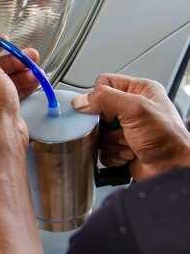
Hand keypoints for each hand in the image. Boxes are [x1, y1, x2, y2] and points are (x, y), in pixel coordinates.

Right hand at [72, 74, 189, 180]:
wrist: (172, 170)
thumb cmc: (168, 139)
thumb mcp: (136, 109)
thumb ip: (106, 99)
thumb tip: (81, 101)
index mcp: (140, 90)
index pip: (104, 83)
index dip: (99, 96)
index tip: (105, 110)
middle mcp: (132, 108)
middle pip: (97, 110)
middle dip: (105, 125)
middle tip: (118, 128)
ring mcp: (126, 128)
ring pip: (98, 132)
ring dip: (110, 142)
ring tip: (128, 143)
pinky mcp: (120, 146)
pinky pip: (101, 149)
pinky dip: (112, 154)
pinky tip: (128, 153)